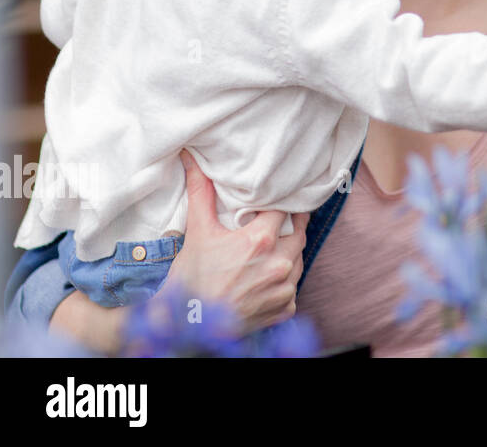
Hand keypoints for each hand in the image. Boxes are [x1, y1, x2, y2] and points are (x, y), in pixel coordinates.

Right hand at [154, 150, 307, 334]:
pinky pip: (293, 287)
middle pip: (297, 232)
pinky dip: (282, 282)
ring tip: (267, 252)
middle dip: (288, 226)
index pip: (285, 209)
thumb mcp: (198, 233)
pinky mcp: (285, 308)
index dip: (281, 204)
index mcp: (261, 240)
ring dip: (287, 253)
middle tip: (274, 224)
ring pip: (298, 259)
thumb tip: (193, 159)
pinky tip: (264, 279)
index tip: (276, 202)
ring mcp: (284, 288)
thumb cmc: (192, 280)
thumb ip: (201, 193)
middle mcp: (279, 264)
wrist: (189, 327)